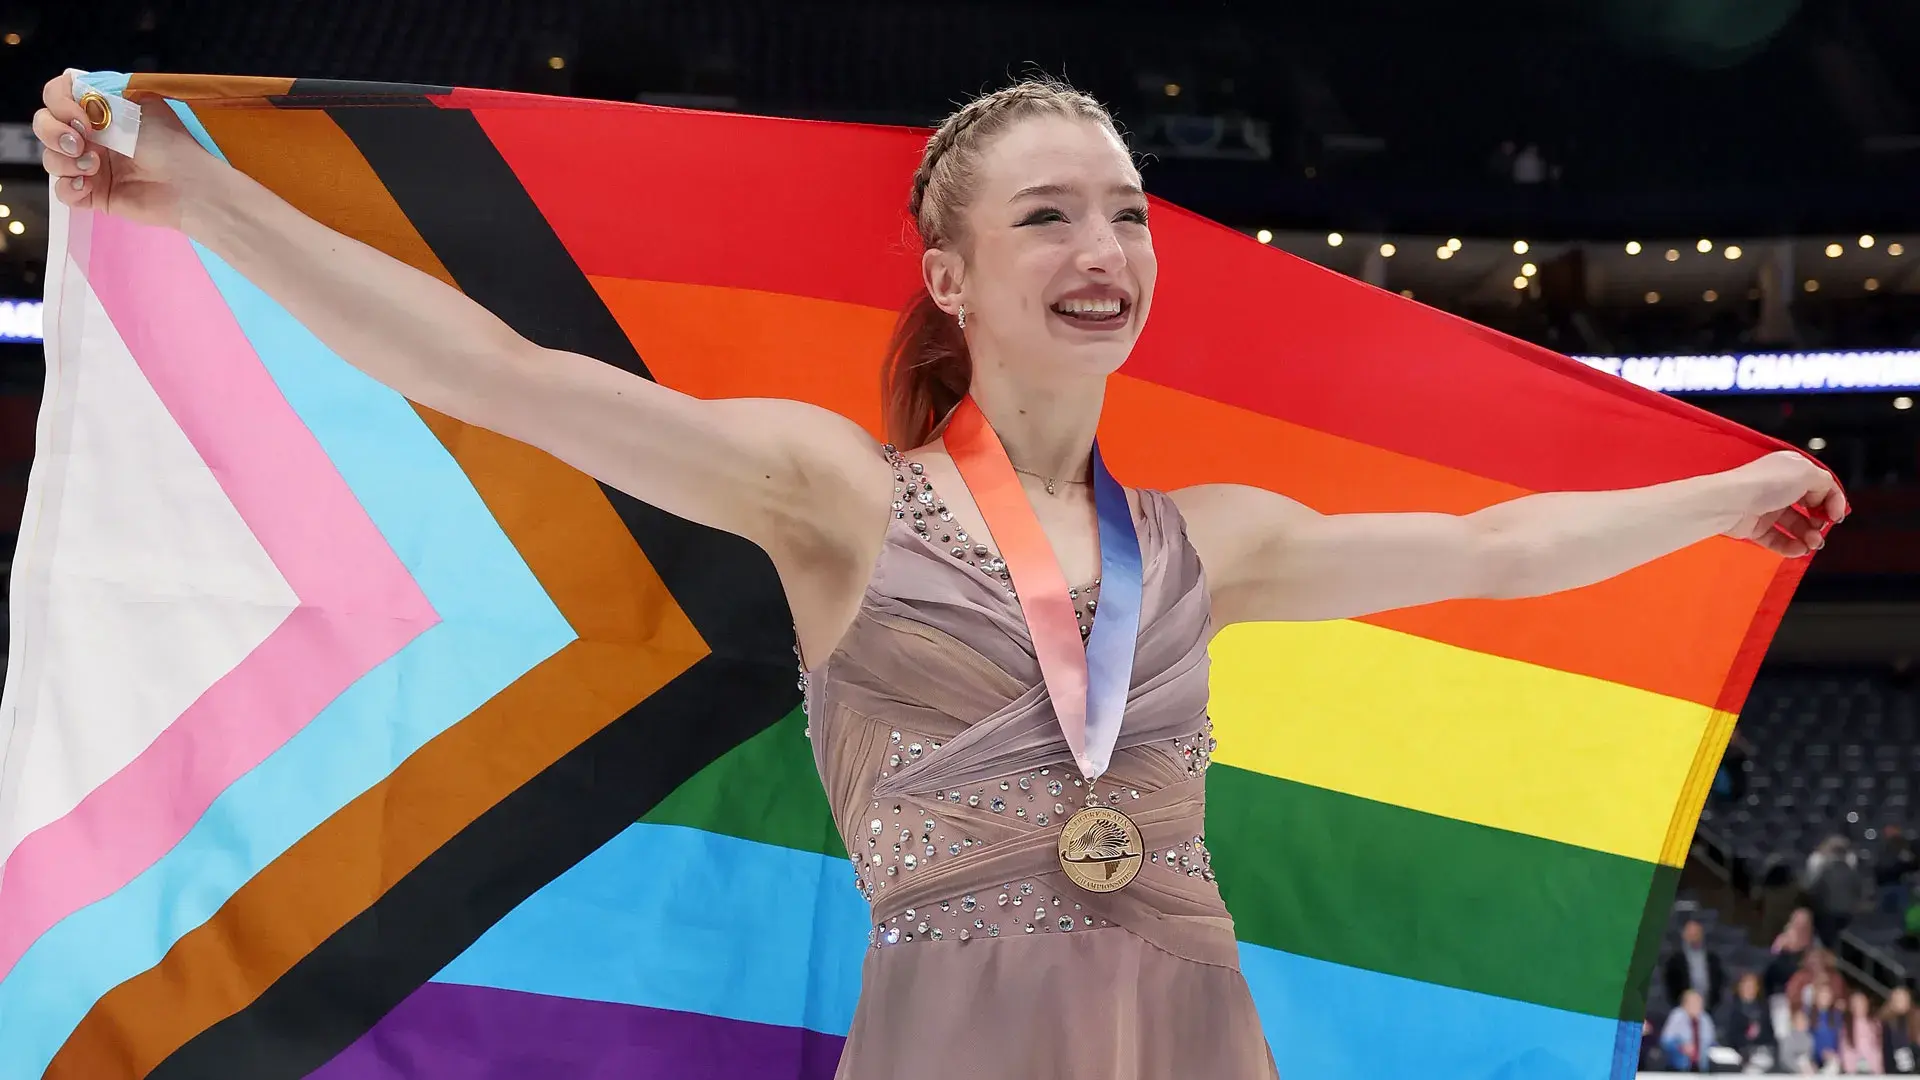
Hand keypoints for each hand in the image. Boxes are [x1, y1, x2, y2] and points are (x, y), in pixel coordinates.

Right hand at [34, 71, 215, 230]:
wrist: (187, 185)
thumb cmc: (169, 143)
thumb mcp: (138, 106)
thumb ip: (103, 94)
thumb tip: (74, 88)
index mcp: (99, 112)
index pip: (57, 96)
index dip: (59, 103)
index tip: (81, 117)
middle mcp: (91, 137)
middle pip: (44, 126)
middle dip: (53, 132)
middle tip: (81, 143)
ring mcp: (90, 166)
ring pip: (51, 159)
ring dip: (64, 161)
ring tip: (93, 167)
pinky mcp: (94, 194)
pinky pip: (62, 191)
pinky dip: (69, 188)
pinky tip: (87, 185)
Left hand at [1721, 450, 1846, 556]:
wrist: (1729, 503)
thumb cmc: (1764, 484)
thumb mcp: (1807, 473)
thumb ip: (1826, 484)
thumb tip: (1826, 499)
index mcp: (1792, 470)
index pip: (1821, 486)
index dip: (1833, 501)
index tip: (1836, 516)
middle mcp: (1780, 488)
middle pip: (1810, 508)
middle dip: (1821, 522)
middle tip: (1822, 530)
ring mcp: (1767, 508)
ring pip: (1796, 527)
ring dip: (1809, 537)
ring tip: (1812, 544)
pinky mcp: (1755, 527)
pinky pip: (1779, 540)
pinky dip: (1791, 547)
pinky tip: (1799, 550)